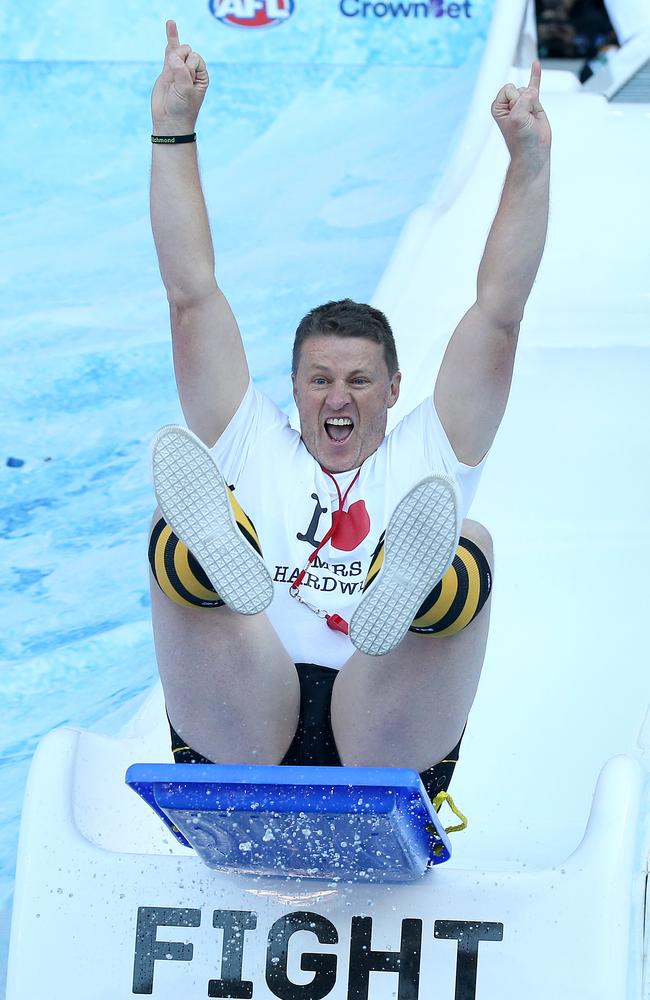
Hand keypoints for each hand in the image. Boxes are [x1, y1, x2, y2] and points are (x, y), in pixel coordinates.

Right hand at [151, 20, 208, 134]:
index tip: (186, 84)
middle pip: (186, 51)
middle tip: (177, 83)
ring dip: (174, 52)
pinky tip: (170, 25)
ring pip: (177, 50)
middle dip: (180, 63)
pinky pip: (169, 51)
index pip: (195, 58)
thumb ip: (181, 72)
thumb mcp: (185, 91)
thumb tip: (172, 54)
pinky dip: (170, 38)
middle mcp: (191, 71)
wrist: (169, 121)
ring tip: (172, 75)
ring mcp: (178, 69)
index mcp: (201, 75)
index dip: (188, 67)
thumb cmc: (182, 109)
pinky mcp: (167, 71)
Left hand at [491, 62, 550, 163]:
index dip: (516, 101)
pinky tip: (535, 65)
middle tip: (525, 119)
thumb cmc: (522, 139)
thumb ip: (524, 99)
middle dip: (525, 102)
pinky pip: (534, 84)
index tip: (516, 116)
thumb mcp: (518, 118)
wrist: (534, 150)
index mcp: (498, 106)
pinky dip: (535, 75)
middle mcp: (508, 103)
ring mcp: (521, 103)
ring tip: (531, 119)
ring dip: (533, 104)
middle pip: (519, 89)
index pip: (508, 88)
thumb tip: (533, 91)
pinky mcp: (533, 104)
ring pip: (529, 90)